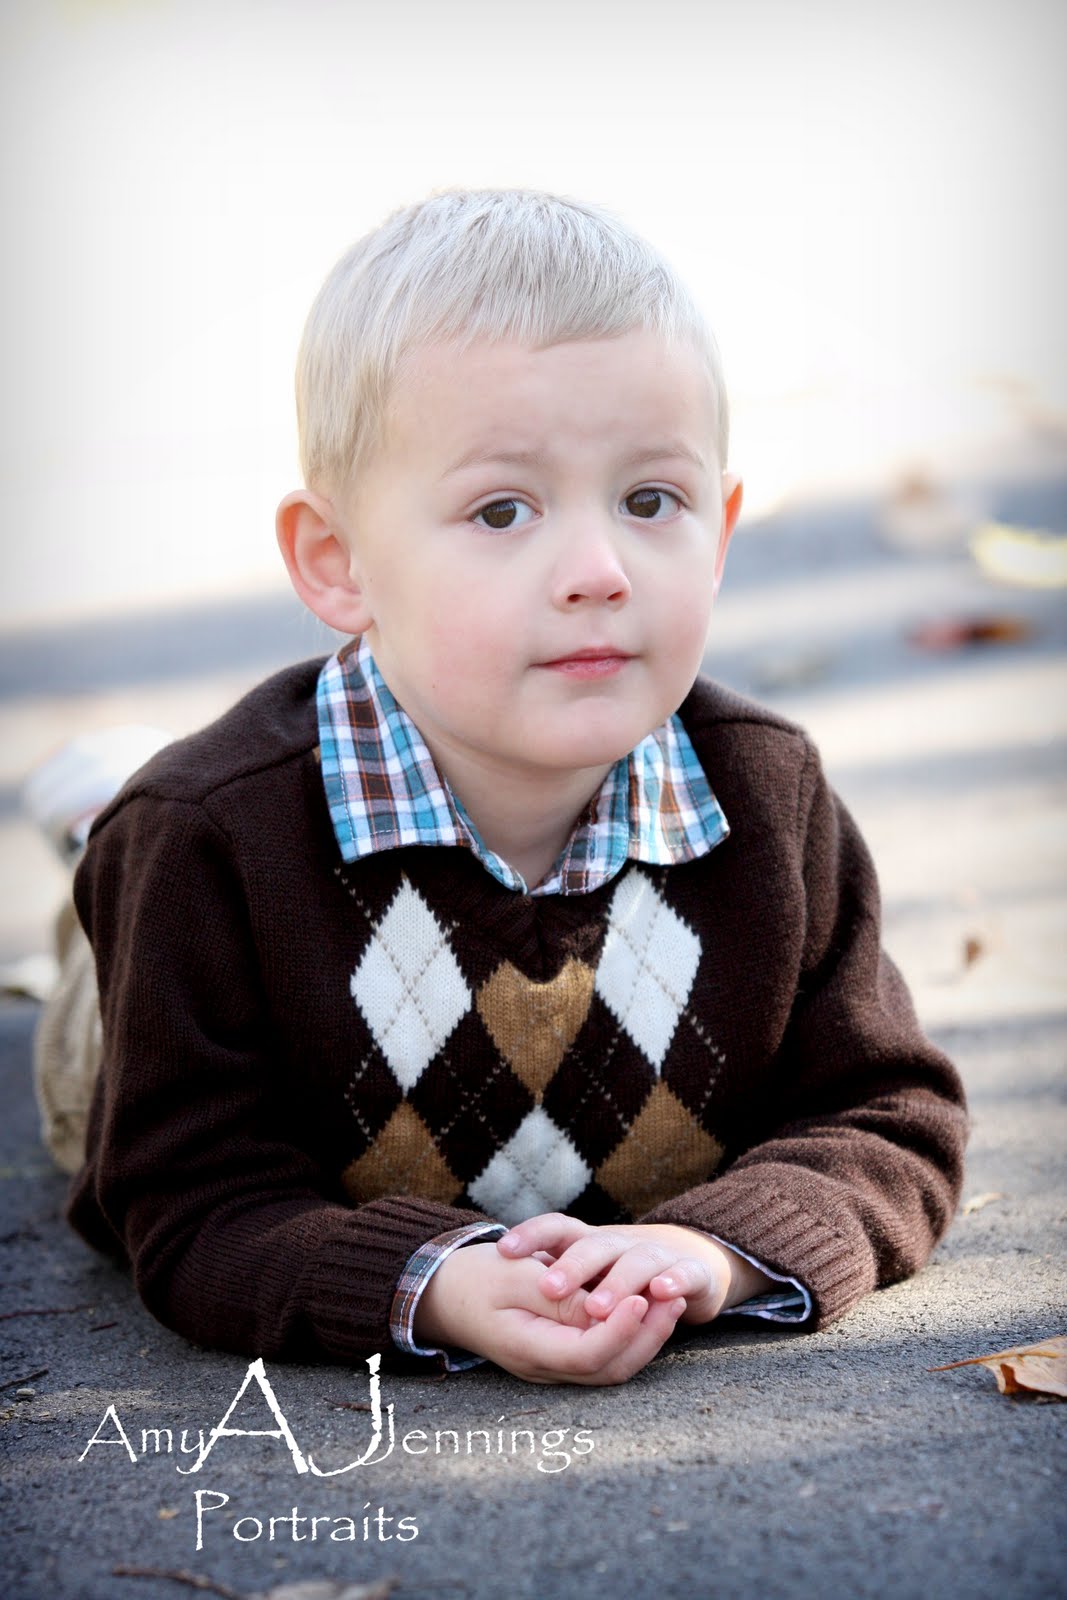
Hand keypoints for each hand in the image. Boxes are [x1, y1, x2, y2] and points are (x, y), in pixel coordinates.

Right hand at [413, 1241, 686, 1385]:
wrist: (443, 1291)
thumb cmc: (475, 1276)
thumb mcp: (515, 1275)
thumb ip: (561, 1296)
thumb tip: (606, 1308)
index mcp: (528, 1348)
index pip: (588, 1354)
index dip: (620, 1329)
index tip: (640, 1296)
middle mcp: (543, 1367)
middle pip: (608, 1369)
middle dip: (646, 1336)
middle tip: (672, 1297)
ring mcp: (551, 1365)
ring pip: (610, 1367)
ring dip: (644, 1337)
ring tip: (669, 1299)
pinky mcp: (558, 1352)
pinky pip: (601, 1355)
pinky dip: (628, 1334)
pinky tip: (645, 1305)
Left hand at [497, 1214, 773, 1325]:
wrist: (692, 1265)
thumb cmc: (622, 1277)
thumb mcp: (586, 1280)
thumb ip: (556, 1286)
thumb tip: (507, 1292)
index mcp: (588, 1242)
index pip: (557, 1228)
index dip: (531, 1236)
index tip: (502, 1252)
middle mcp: (621, 1245)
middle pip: (595, 1246)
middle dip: (572, 1267)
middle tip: (548, 1289)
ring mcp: (658, 1256)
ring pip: (637, 1261)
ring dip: (616, 1282)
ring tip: (596, 1307)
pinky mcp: (691, 1274)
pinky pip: (685, 1274)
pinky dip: (674, 1280)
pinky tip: (661, 1292)